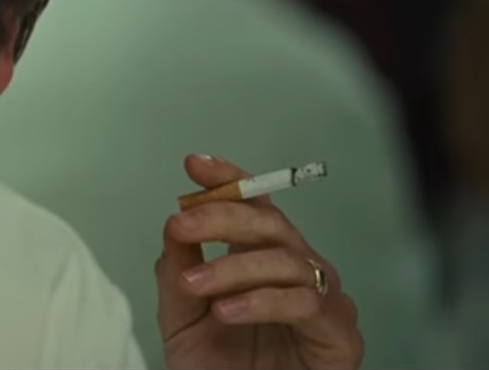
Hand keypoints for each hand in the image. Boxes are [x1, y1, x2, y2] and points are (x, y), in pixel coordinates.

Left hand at [157, 155, 362, 369]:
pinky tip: (228, 310)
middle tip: (182, 225)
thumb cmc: (217, 368)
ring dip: (233, 267)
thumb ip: (177, 270)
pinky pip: (307, 304)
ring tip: (193, 284)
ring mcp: (324, 302)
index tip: (195, 165)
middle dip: (222, 217)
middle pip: (271, 224)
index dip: (230, 179)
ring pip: (286, 260)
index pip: (253, 206)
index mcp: (261, 260)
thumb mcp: (182, 315)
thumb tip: (174, 223)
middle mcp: (298, 273)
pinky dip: (262, 302)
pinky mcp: (340, 337)